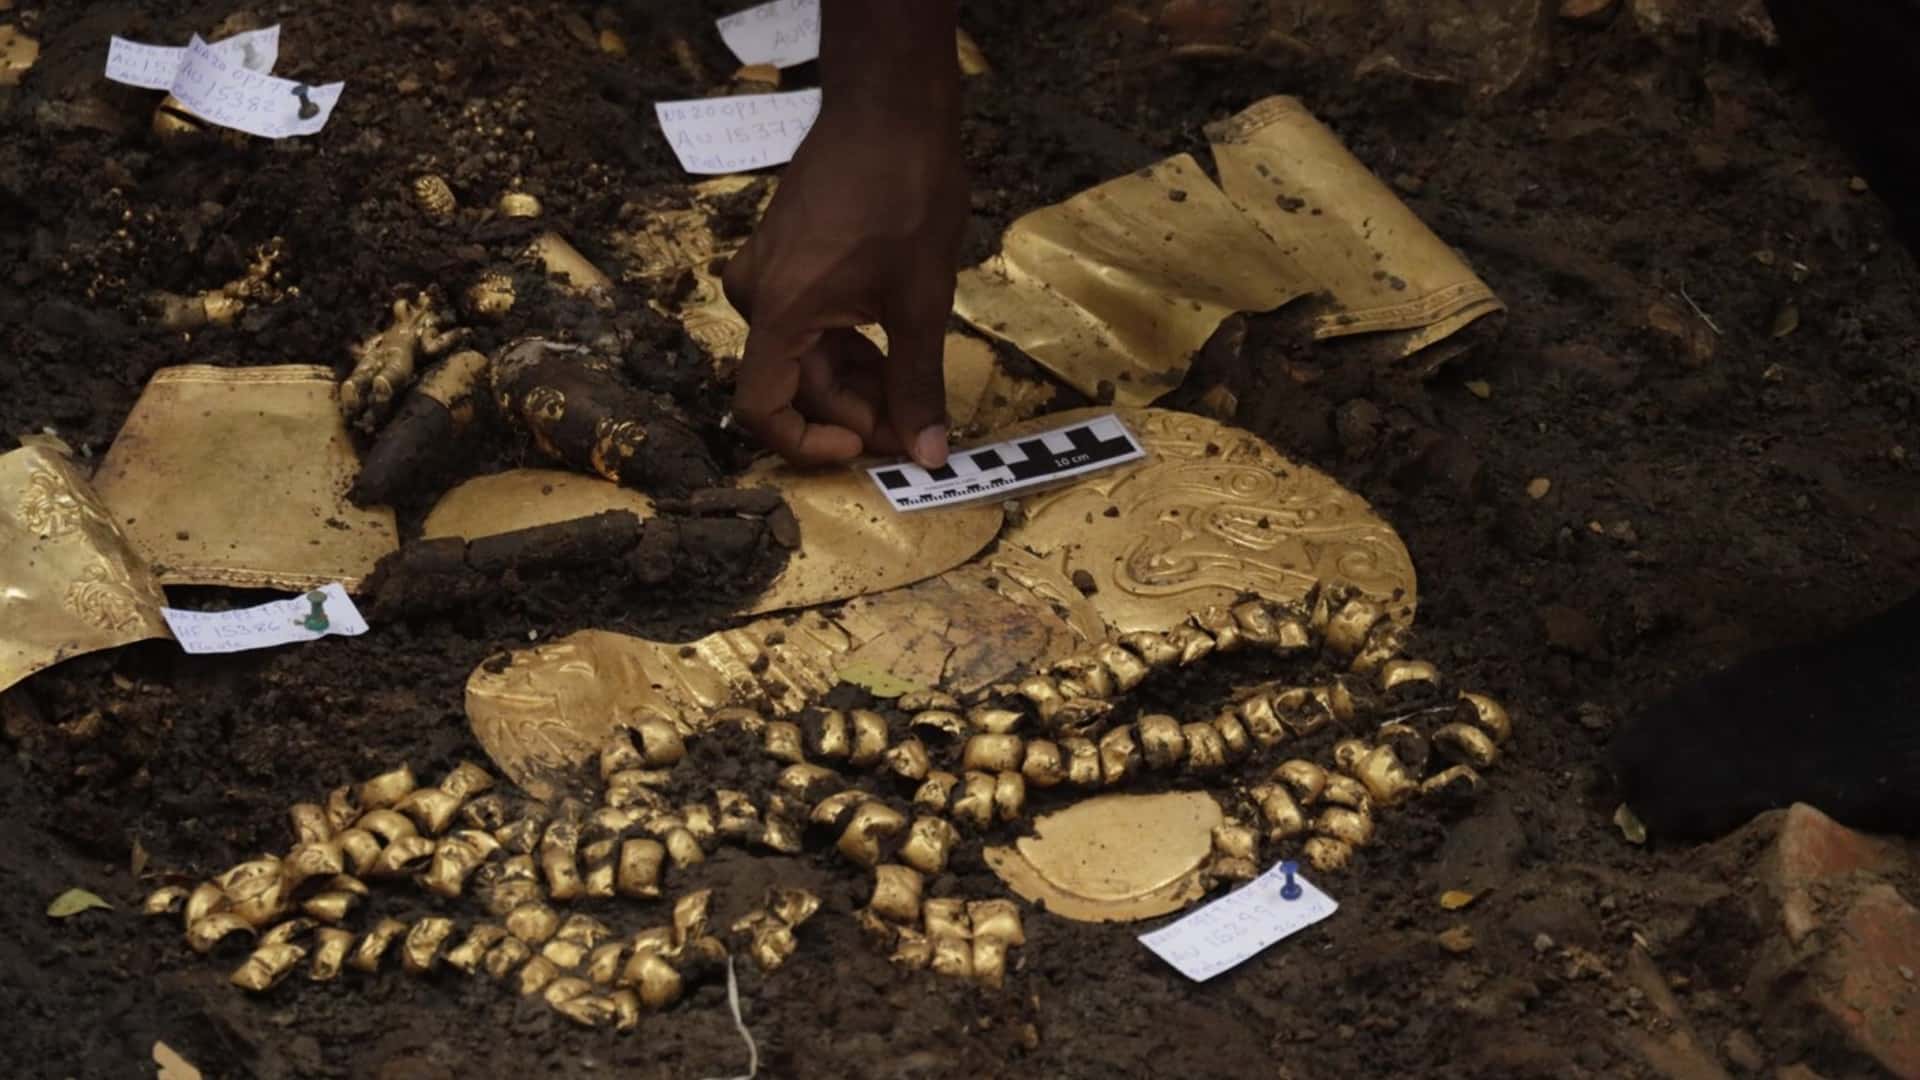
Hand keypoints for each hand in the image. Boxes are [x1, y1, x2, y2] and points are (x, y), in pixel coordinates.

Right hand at [722, 2, 964, 467]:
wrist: (890, 107)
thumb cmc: (905, 194)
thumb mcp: (922, 299)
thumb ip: (918, 383)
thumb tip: (928, 453)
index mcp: (779, 311)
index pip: (762, 409)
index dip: (811, 444)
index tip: (866, 447)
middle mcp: (758, 296)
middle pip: (795, 385)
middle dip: (857, 414)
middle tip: (919, 429)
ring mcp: (768, 273)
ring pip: (804, 356)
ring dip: (856, 382)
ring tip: (916, 390)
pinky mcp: (785, 257)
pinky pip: (806, 322)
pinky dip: (848, 346)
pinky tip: (896, 349)